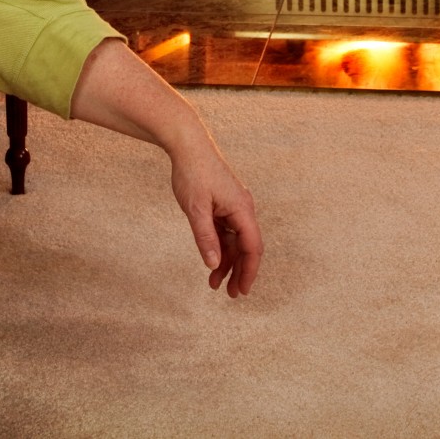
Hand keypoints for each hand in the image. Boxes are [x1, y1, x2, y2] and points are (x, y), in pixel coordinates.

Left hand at [69, 38, 263, 295]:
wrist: (187, 144)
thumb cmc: (192, 173)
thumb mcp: (195, 209)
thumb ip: (205, 238)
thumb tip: (214, 265)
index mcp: (242, 209)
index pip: (253, 247)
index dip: (249, 271)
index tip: (242, 291)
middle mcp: (242, 208)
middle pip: (247, 247)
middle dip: (241, 272)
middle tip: (232, 295)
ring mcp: (233, 206)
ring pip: (236, 242)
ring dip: (228, 263)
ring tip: (214, 285)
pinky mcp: (222, 205)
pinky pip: (226, 232)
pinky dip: (220, 249)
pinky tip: (211, 263)